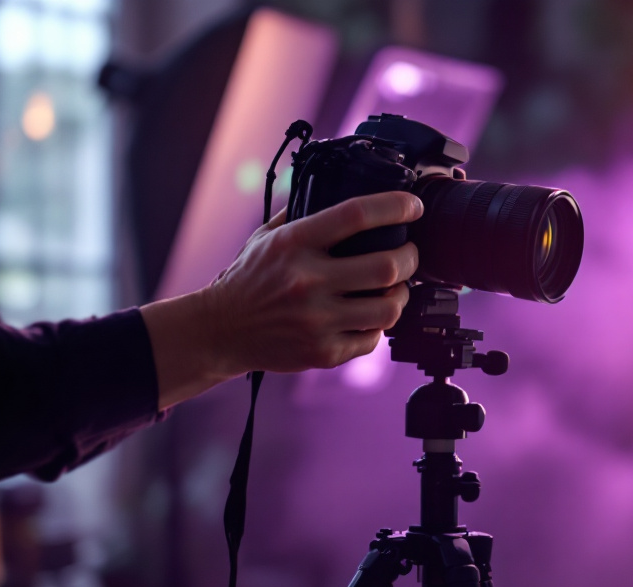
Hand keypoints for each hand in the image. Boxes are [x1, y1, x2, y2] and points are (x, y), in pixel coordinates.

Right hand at [142, 191, 422, 408]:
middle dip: (410, 257)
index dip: (395, 206)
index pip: (356, 215)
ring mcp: (316, 320)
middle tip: (409, 253)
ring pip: (389, 308)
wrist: (220, 330)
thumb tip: (347, 188)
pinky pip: (372, 338)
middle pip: (386, 266)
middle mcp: (307, 281)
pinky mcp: (322, 351)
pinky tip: (369, 315)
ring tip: (395, 287)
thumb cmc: (249, 279)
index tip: (412, 206)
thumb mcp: (267, 236)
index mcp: (294, 244)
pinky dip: (377, 325)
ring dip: (401, 295)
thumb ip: (304, 214)